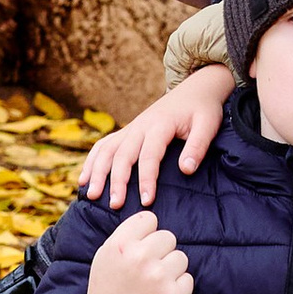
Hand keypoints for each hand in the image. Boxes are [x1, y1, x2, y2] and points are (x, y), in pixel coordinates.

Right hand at [79, 215, 193, 293]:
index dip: (147, 234)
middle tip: (146, 272)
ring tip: (152, 286)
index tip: (140, 249)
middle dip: (160, 252)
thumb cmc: (107, 293)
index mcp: (120, 245)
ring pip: (181, 257)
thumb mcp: (105, 258)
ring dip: (171, 270)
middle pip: (168, 237)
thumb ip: (127, 236)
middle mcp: (140, 257)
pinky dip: (177, 288)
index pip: (149, 219)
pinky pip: (187, 279)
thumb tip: (153, 220)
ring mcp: (159, 277)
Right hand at [82, 65, 232, 206]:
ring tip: (92, 195)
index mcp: (161, 124)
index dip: (147, 179)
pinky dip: (92, 161)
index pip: (149, 155)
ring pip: (107, 150)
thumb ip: (198, 146)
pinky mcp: (128, 131)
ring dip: (97, 172)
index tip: (147, 201)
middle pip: (123, 154)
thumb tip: (186, 170)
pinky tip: (84, 180)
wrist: (195, 88)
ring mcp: (131, 128)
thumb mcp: (208, 125)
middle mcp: (141, 125)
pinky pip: (104, 145)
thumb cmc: (203, 110)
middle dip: (117, 181)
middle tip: (115, 205)